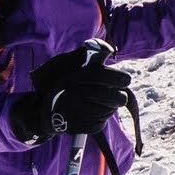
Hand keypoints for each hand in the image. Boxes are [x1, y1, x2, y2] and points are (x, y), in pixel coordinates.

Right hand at [11, 43, 131, 141]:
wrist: (47, 113)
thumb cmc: (69, 86)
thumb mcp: (76, 68)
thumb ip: (93, 56)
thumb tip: (107, 47)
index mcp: (73, 77)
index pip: (100, 75)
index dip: (117, 78)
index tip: (127, 80)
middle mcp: (72, 94)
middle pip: (110, 96)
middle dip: (120, 97)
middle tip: (122, 97)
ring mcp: (74, 112)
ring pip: (107, 110)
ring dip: (110, 108)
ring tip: (102, 104)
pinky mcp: (78, 127)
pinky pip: (100, 123)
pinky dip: (101, 119)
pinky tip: (94, 114)